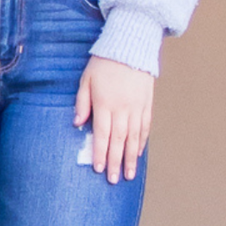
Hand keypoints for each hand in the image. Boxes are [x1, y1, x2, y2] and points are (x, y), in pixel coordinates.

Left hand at [75, 56, 153, 184]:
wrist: (131, 44)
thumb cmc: (104, 62)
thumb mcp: (86, 79)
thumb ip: (82, 102)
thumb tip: (78, 123)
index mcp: (105, 103)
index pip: (103, 134)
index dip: (101, 153)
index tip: (99, 169)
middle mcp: (123, 107)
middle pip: (119, 140)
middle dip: (116, 161)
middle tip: (114, 180)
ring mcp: (137, 105)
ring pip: (134, 136)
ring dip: (131, 157)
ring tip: (129, 174)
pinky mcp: (147, 102)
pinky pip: (145, 125)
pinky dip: (142, 140)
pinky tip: (139, 152)